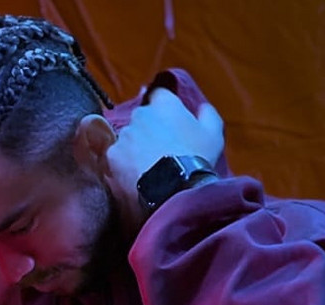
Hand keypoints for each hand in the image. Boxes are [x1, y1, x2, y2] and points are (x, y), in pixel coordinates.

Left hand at [105, 88, 223, 230]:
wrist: (174, 189)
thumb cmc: (197, 159)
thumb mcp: (213, 135)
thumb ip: (207, 115)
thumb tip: (202, 108)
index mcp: (164, 104)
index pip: (158, 94)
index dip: (162, 107)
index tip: (166, 121)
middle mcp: (140, 114)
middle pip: (141, 118)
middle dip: (148, 130)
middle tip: (159, 150)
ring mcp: (124, 135)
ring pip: (127, 139)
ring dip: (134, 148)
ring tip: (146, 167)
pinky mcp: (112, 155)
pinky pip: (116, 157)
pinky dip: (123, 165)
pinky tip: (134, 177)